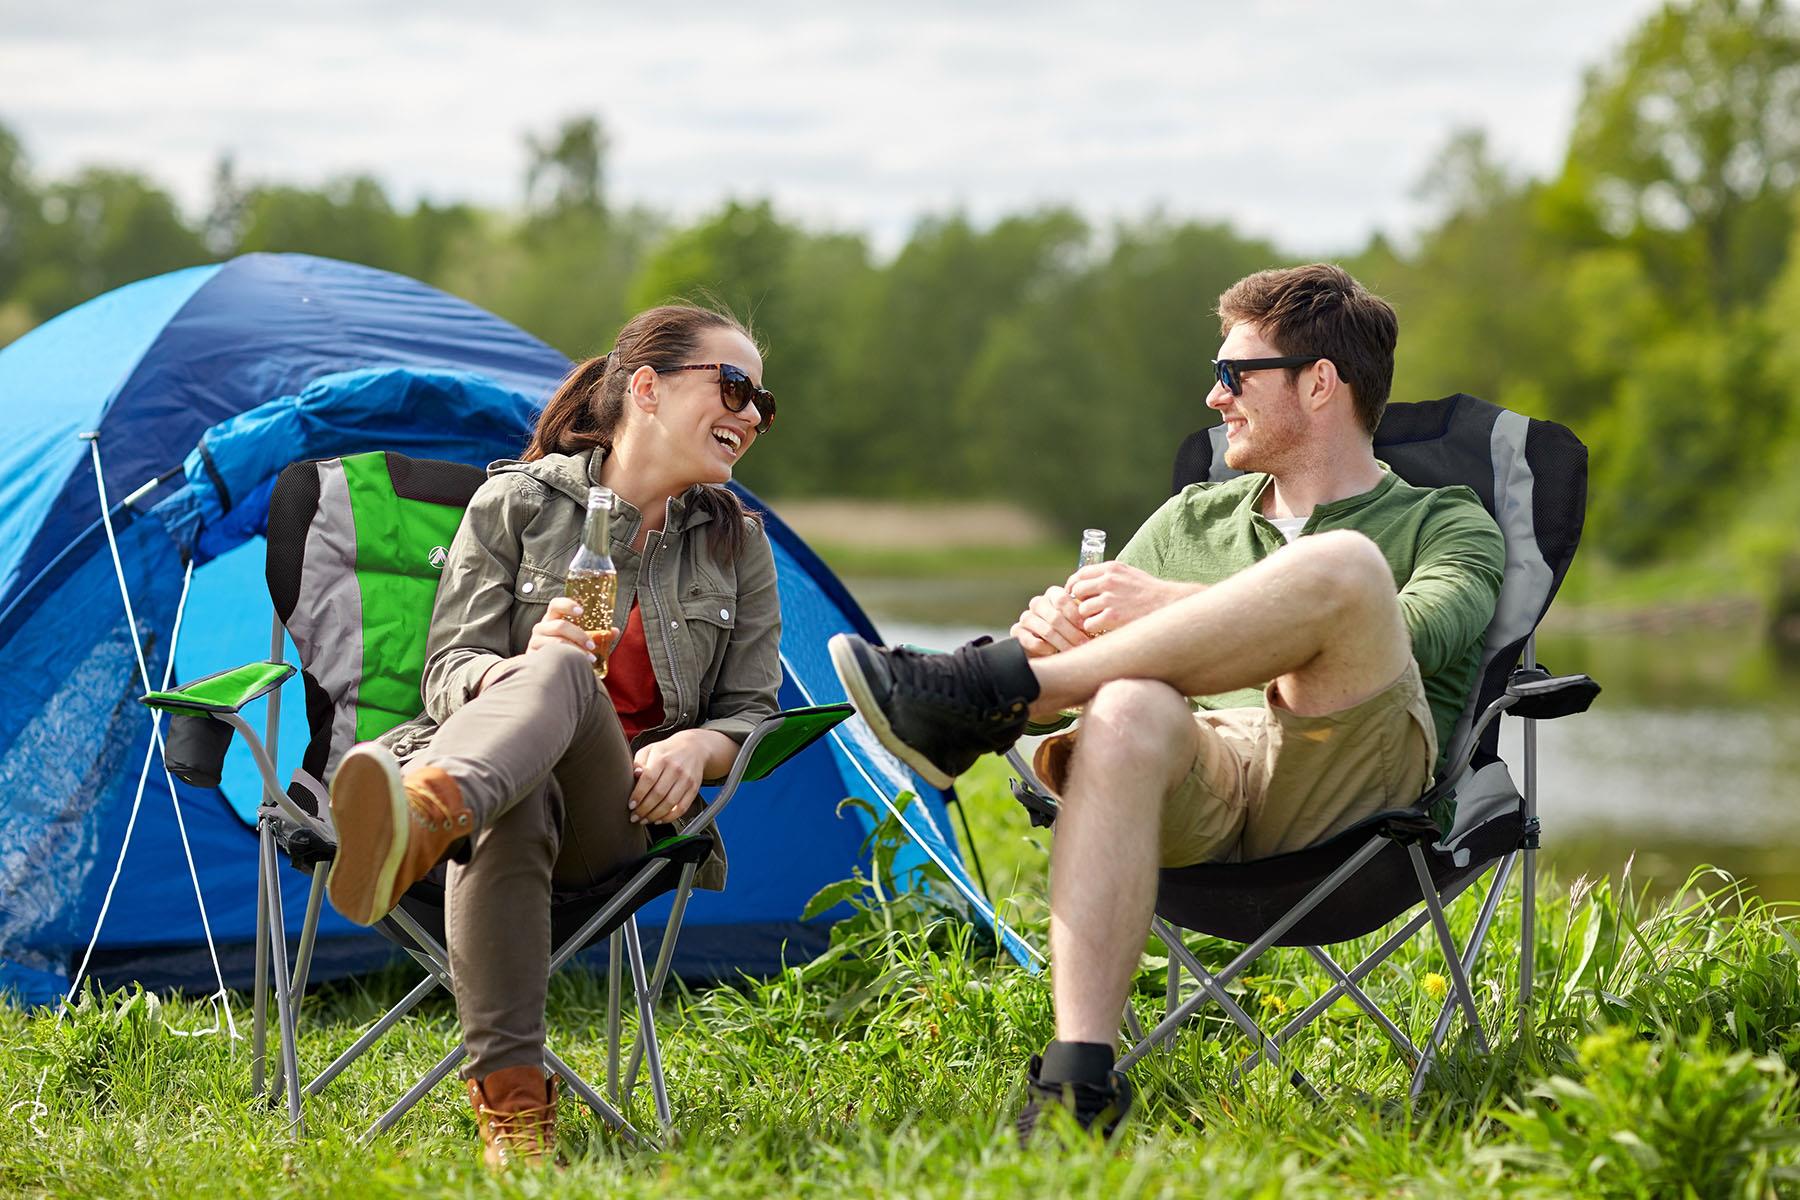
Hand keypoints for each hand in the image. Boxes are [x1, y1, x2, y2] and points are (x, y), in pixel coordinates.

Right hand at [528, 596, 619, 661]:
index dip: (567, 604)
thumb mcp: (579, 639)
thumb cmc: (564, 648)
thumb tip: (615, 631)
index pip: (556, 604)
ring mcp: (536, 641)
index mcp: (552, 618)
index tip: (581, 611)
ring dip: (576, 649)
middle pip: (560, 625)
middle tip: (593, 646)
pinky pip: (551, 654)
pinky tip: (577, 663)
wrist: (545, 667)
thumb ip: (596, 634)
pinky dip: (567, 658)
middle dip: (580, 635)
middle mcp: (541, 626)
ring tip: (590, 658)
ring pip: (557, 641)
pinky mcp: (533, 655)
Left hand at [628, 731, 711, 824]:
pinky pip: (682, 808)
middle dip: (644, 809)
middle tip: (635, 816)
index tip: (631, 805)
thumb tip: (635, 775)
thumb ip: (639, 763)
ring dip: (655, 815)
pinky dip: (670, 817)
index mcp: (662, 758)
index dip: (638, 795)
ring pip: (670, 803)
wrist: (694, 748)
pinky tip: (659, 819)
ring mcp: (686, 780)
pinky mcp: (694, 789)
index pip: (648, 779)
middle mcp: (676, 769)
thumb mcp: (650, 750)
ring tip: (645, 820)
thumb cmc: (667, 751)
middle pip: (659, 794)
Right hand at [1009, 585, 1090, 655]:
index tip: (1087, 628)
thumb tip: (1096, 620)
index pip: (1062, 599)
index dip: (1075, 614)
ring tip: (1074, 652)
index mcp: (1053, 594)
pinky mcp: (1017, 632)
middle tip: (1084, 644)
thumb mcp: (1080, 622)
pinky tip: (1053, 652)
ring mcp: (1026, 617)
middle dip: (1072, 633)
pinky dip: (1044, 648)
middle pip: (1055, 616)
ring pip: (1045, 630)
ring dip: (1062, 643)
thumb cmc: (1072, 632)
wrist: (1050, 649)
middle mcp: (1038, 603)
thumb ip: (1086, 617)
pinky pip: (1031, 640)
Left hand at [1067, 562, 1197, 634]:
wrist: (1169, 604)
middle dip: (1079, 602)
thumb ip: (1110, 575)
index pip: (1081, 574)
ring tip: (1099, 621)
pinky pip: (1089, 624)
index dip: (1073, 585)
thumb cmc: (1149, 591)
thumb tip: (1088, 582)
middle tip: (1086, 611)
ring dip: (1087, 617)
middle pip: (1078, 591)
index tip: (1072, 594)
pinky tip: (1104, 629)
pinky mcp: (1113, 616)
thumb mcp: (1129, 574)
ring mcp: (1110, 598)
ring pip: (1082, 610)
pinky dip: (1094, 629)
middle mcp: (1108, 581)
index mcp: (1112, 568)